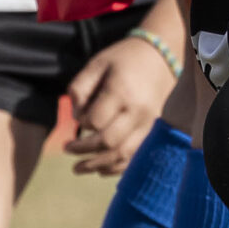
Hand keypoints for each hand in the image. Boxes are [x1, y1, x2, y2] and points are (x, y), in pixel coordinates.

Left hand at [65, 31, 179, 175]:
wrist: (161, 58)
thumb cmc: (123, 60)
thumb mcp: (97, 64)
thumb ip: (80, 88)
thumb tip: (76, 118)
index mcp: (121, 92)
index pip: (96, 121)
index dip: (83, 123)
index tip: (80, 117)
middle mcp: (137, 111)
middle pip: (108, 142)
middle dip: (84, 150)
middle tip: (67, 148)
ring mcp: (148, 124)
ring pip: (122, 154)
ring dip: (97, 165)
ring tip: (77, 168)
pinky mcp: (152, 131)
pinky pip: (135, 157)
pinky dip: (116, 167)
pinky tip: (100, 170)